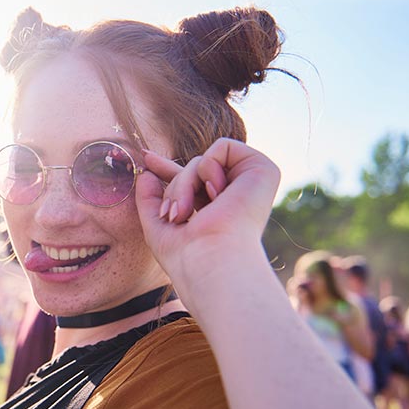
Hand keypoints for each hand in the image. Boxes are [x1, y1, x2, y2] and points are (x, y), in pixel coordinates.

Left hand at [136, 138, 279, 285]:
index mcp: (218, 210)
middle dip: (174, 188)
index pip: (191, 182)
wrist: (209, 261)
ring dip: (184, 185)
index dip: (167, 168)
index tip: (145, 156)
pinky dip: (208, 168)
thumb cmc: (185, 256)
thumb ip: (149, 200)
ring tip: (187, 213)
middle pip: (192, 169)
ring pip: (201, 161)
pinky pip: (223, 146)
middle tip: (174, 217)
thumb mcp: (158, 227)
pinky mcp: (263, 170)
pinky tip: (216, 193)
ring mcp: (251, 183)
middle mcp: (237, 196)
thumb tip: (145, 174)